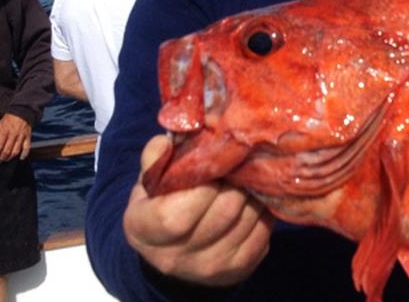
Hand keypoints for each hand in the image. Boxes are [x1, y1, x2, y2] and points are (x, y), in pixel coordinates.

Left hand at [0, 113, 31, 161]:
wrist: (22, 112)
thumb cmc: (9, 119)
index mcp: (4, 132)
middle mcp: (13, 135)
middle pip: (6, 150)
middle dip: (2, 158)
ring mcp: (21, 136)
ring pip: (16, 150)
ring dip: (10, 157)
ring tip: (6, 159)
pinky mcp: (27, 137)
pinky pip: (27, 147)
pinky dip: (24, 154)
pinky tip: (21, 158)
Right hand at [124, 135, 273, 286]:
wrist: (172, 251)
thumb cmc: (159, 205)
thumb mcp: (149, 181)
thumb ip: (156, 159)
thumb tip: (171, 139)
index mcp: (144, 230)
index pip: (177, 215)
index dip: (202, 186)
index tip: (212, 167)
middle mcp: (175, 257)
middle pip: (224, 211)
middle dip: (236, 181)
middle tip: (238, 164)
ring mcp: (209, 267)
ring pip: (249, 218)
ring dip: (253, 193)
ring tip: (245, 180)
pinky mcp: (238, 269)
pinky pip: (263, 232)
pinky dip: (263, 211)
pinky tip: (252, 199)